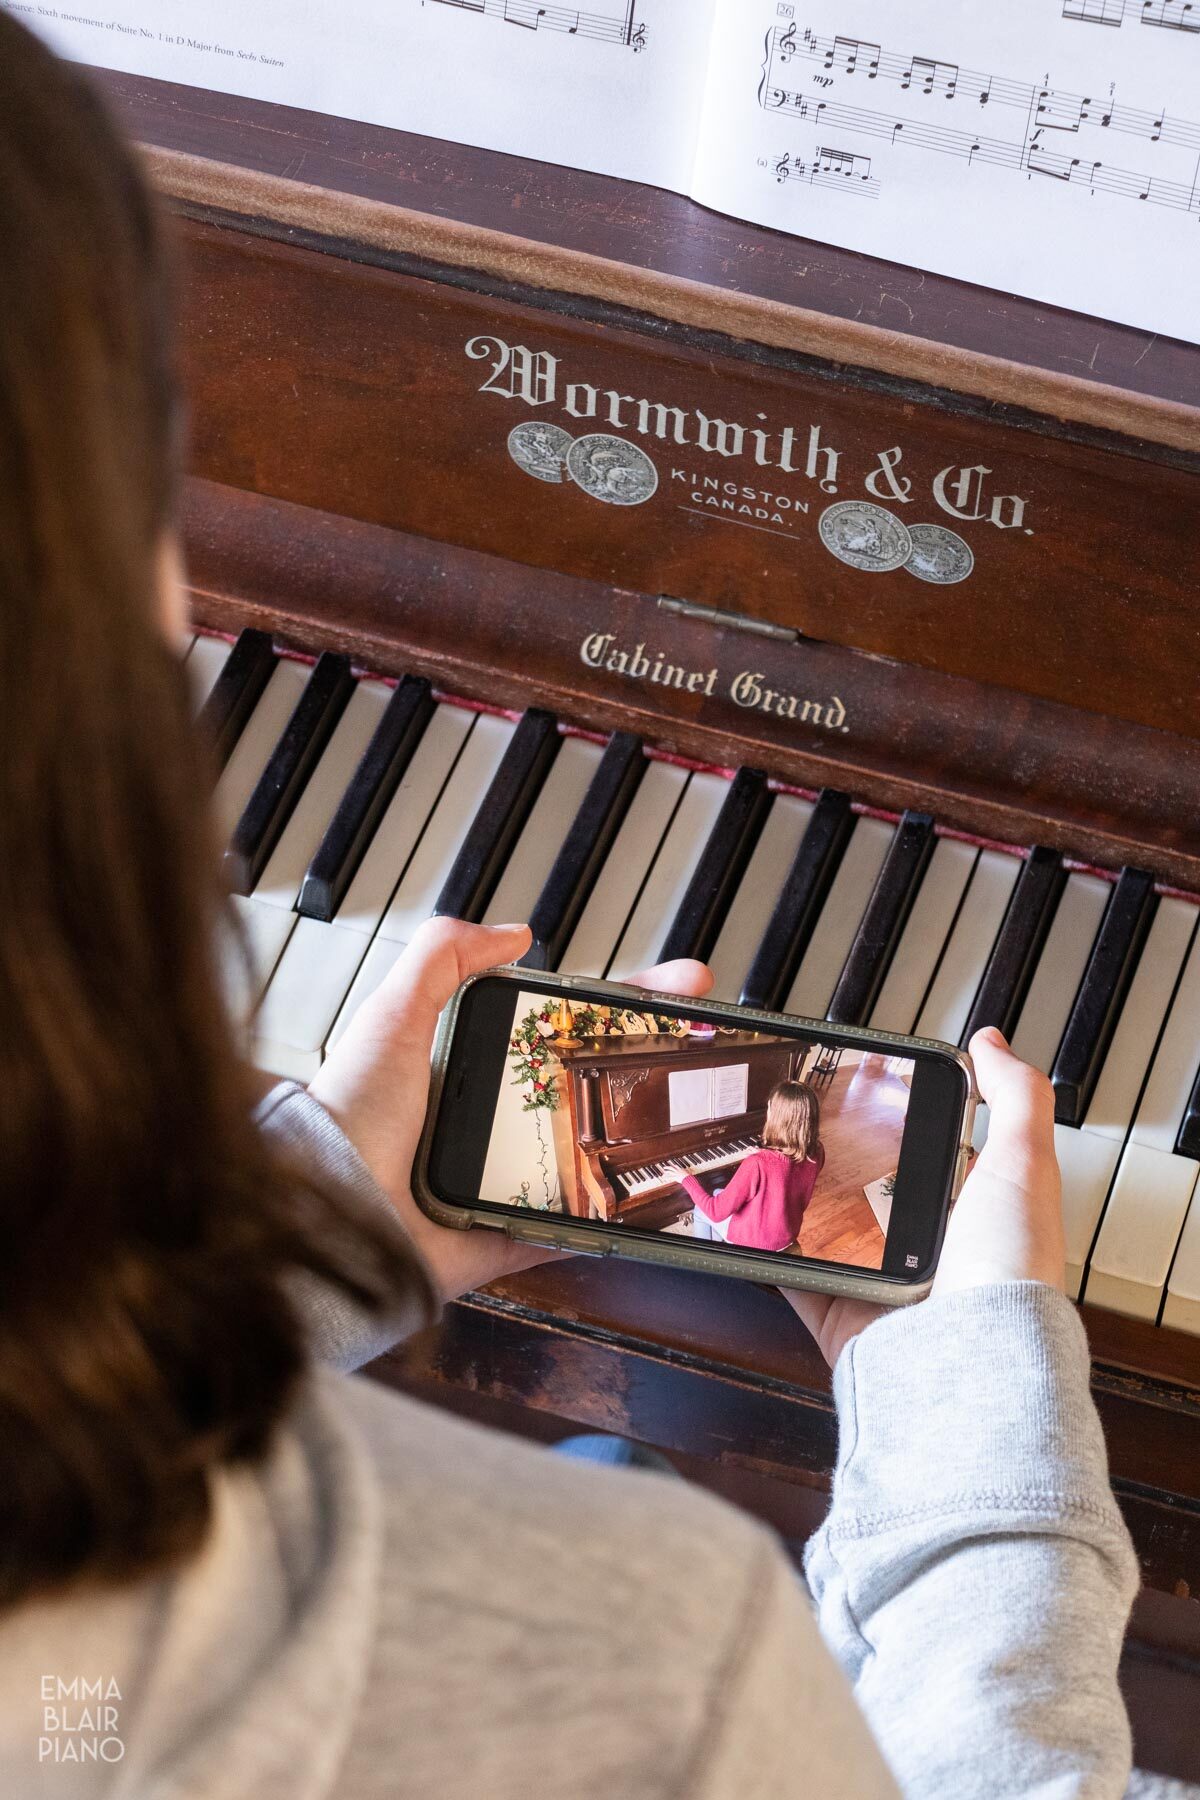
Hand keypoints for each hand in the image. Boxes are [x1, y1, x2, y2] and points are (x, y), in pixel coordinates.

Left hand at [308, 917, 712, 1302]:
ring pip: (599, 1151)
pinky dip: (617, 1217)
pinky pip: (575, 1228)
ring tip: (705, 1108)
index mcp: (475, 1065)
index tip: (675, 987)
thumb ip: (443, 957)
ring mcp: (510, 1180)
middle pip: (598, 1082)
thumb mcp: (394, 1014)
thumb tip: (514, 931)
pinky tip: (664, 1192)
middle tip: (710, 1039)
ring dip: (649, 1133)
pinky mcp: (512, 1236)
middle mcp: (496, 1121)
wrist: (333, 1211)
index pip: (567, 1026)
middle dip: (658, 1060)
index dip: (622, 1006)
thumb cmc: (350, 1113)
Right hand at [782, 1027, 1063, 1367]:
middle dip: (845, 1163)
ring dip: (800, 1204)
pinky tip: (748, 1222)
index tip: (873, 1096)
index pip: (942, 1159)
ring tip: (769, 1161)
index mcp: (979, 1217)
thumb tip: (992, 1043)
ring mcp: (884, 1288)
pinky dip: (768, 1255)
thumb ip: (1016, 1098)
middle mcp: (934, 1255)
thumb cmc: (1007, 1270)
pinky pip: (794, 1279)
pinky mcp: (841, 1316)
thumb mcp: (1026, 1164)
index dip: (908, 1126)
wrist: (968, 1360)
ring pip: (831, 1234)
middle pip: (878, 1196)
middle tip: (807, 1122)